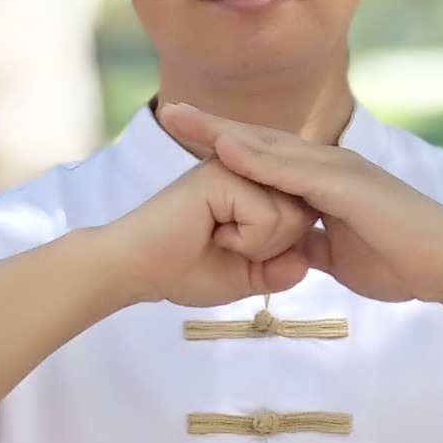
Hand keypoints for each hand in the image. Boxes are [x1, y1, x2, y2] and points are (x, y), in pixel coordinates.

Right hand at [104, 158, 315, 306]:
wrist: (135, 270)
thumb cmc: (182, 270)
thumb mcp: (246, 276)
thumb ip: (280, 270)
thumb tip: (305, 262)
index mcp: (255, 184)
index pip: (305, 209)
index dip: (288, 243)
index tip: (240, 247)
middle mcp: (249, 168)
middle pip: (307, 210)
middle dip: (279, 246)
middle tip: (232, 246)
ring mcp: (237, 166)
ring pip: (293, 214)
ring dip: (262, 245)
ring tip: (222, 240)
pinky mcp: (224, 175)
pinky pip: (268, 216)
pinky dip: (248, 241)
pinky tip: (216, 235)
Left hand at [159, 105, 442, 302]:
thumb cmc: (402, 261)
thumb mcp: (339, 256)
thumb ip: (312, 244)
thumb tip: (288, 249)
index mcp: (324, 179)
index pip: (262, 157)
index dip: (222, 144)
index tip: (181, 136)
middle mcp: (328, 164)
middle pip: (257, 140)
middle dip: (211, 126)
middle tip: (168, 110)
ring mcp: (338, 170)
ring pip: (268, 146)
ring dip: (221, 131)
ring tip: (179, 117)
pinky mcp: (346, 185)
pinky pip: (291, 170)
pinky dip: (255, 159)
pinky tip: (222, 148)